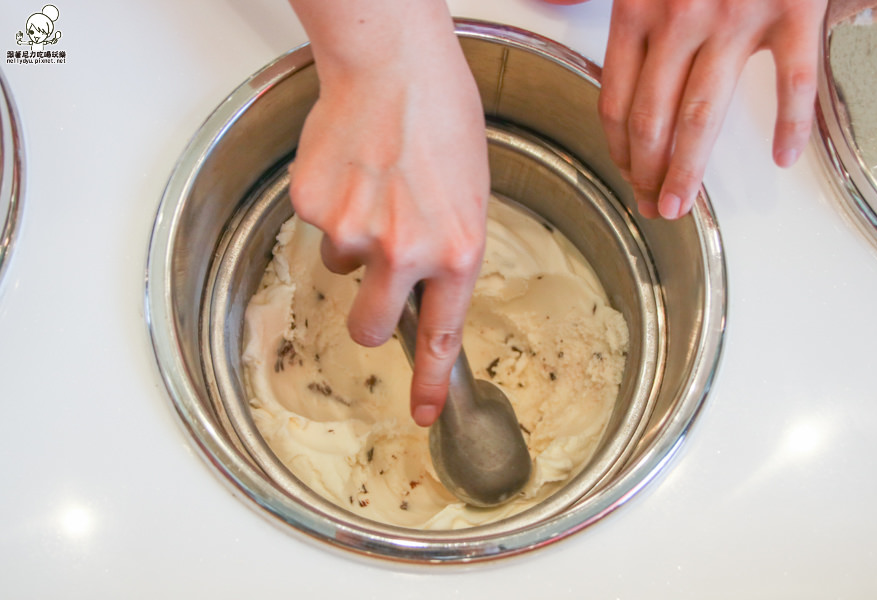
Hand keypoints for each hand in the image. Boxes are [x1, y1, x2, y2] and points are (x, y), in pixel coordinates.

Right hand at [288, 1, 488, 426]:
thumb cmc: (441, 116)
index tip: (425, 413)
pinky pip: (318, 225)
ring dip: (355, 239)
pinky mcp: (314, 208)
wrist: (392, 64)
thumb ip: (449, 249)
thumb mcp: (471, 193)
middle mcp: (406, 251)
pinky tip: (352, 167)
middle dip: (371, 313)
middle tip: (378, 272)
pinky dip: (332, 205)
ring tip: (375, 185)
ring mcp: (355, 231)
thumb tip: (423, 283)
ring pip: (343, 266)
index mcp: (458, 250)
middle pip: (372, 327)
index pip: (443, 337)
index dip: (432, 384)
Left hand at [599, 0, 827, 218]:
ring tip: (681, 202)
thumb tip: (566, 14)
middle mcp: (680, 19)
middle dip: (648, 174)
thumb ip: (610, 2)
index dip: (621, 151)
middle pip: (652, 120)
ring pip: (703, 114)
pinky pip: (791, 80)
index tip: (628, 175)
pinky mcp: (794, 7)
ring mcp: (736, 16)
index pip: (618, 103)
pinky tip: (783, 154)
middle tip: (653, 203)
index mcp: (637, 10)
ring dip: (687, 169)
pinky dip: (790, 124)